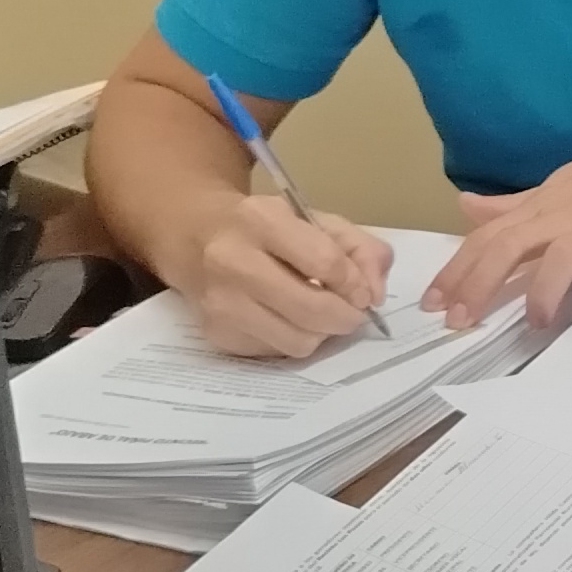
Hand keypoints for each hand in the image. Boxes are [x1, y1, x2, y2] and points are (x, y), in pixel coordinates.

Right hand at [181, 193, 392, 359]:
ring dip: (320, 334)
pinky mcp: (216, 333)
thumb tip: (375, 294)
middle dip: (346, 318)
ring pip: (297, 342)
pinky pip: (275, 352)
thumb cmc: (266, 228)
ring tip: (318, 315)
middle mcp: (232, 260)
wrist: (195, 237)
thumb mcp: (315, 220)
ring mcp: (220, 302)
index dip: (355, 284)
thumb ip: (360, 248)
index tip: (362, 292)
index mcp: (260, 220)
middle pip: (312, 309)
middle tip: (352, 313)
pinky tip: (285, 319)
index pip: (325, 262)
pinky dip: (292, 340)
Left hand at [427, 122, 571, 328]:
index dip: (458, 269)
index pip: (490, 237)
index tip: (432, 304)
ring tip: (537, 323)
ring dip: (547, 289)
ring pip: (566, 255)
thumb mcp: (558, 188)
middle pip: (513, 246)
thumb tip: (465, 207)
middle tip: (460, 322)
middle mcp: (567, 218)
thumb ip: (512, 206)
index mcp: (544, 208)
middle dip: (482, 283)